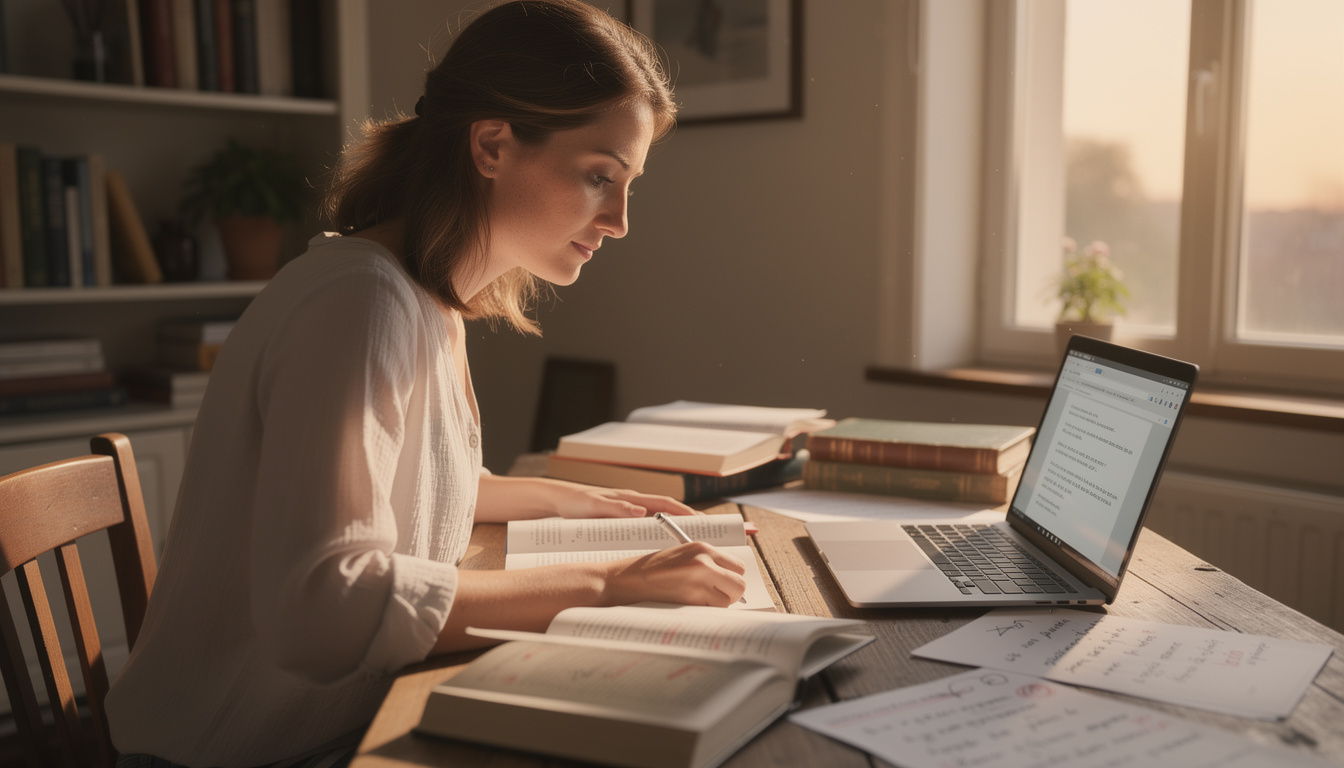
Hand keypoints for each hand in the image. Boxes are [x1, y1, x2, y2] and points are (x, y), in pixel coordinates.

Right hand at [474, 475, 698, 522]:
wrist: (559, 500)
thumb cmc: (587, 515)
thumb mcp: (613, 526)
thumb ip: (632, 532)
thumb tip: (653, 550)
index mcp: (636, 508)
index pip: (668, 511)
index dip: (687, 517)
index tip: (707, 527)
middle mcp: (631, 500)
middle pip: (664, 504)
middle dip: (685, 513)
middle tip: (705, 524)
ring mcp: (616, 500)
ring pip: (646, 502)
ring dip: (666, 509)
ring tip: (686, 518)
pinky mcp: (598, 502)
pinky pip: (615, 505)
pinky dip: (627, 508)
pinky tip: (639, 512)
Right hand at [603, 542, 747, 606]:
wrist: (622, 581)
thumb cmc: (648, 570)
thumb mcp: (680, 556)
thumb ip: (705, 563)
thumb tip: (728, 581)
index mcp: (702, 548)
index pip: (738, 566)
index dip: (731, 577)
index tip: (723, 584)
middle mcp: (704, 562)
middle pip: (739, 584)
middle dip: (730, 593)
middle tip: (713, 596)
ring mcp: (698, 582)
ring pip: (728, 601)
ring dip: (717, 605)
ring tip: (696, 601)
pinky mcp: (689, 601)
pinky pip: (711, 612)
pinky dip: (704, 613)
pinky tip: (687, 606)